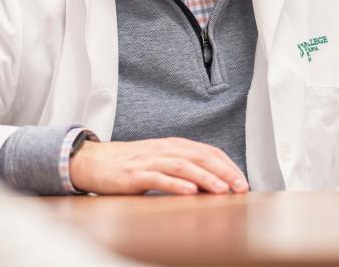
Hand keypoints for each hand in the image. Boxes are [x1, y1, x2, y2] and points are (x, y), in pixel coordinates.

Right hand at [69, 137, 249, 194]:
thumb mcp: (160, 161)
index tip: (242, 180)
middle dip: (223, 171)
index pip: (207, 151)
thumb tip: (210, 185)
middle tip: (240, 186)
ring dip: (205, 178)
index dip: (227, 164)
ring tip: (221, 190)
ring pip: (183, 166)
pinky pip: (159, 178)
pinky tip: (189, 192)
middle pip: (200, 157)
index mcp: (173, 146)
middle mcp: (165, 150)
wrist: (96, 161)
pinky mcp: (136, 174)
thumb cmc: (130, 164)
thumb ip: (182, 168)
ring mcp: (150, 160)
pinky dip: (176, 184)